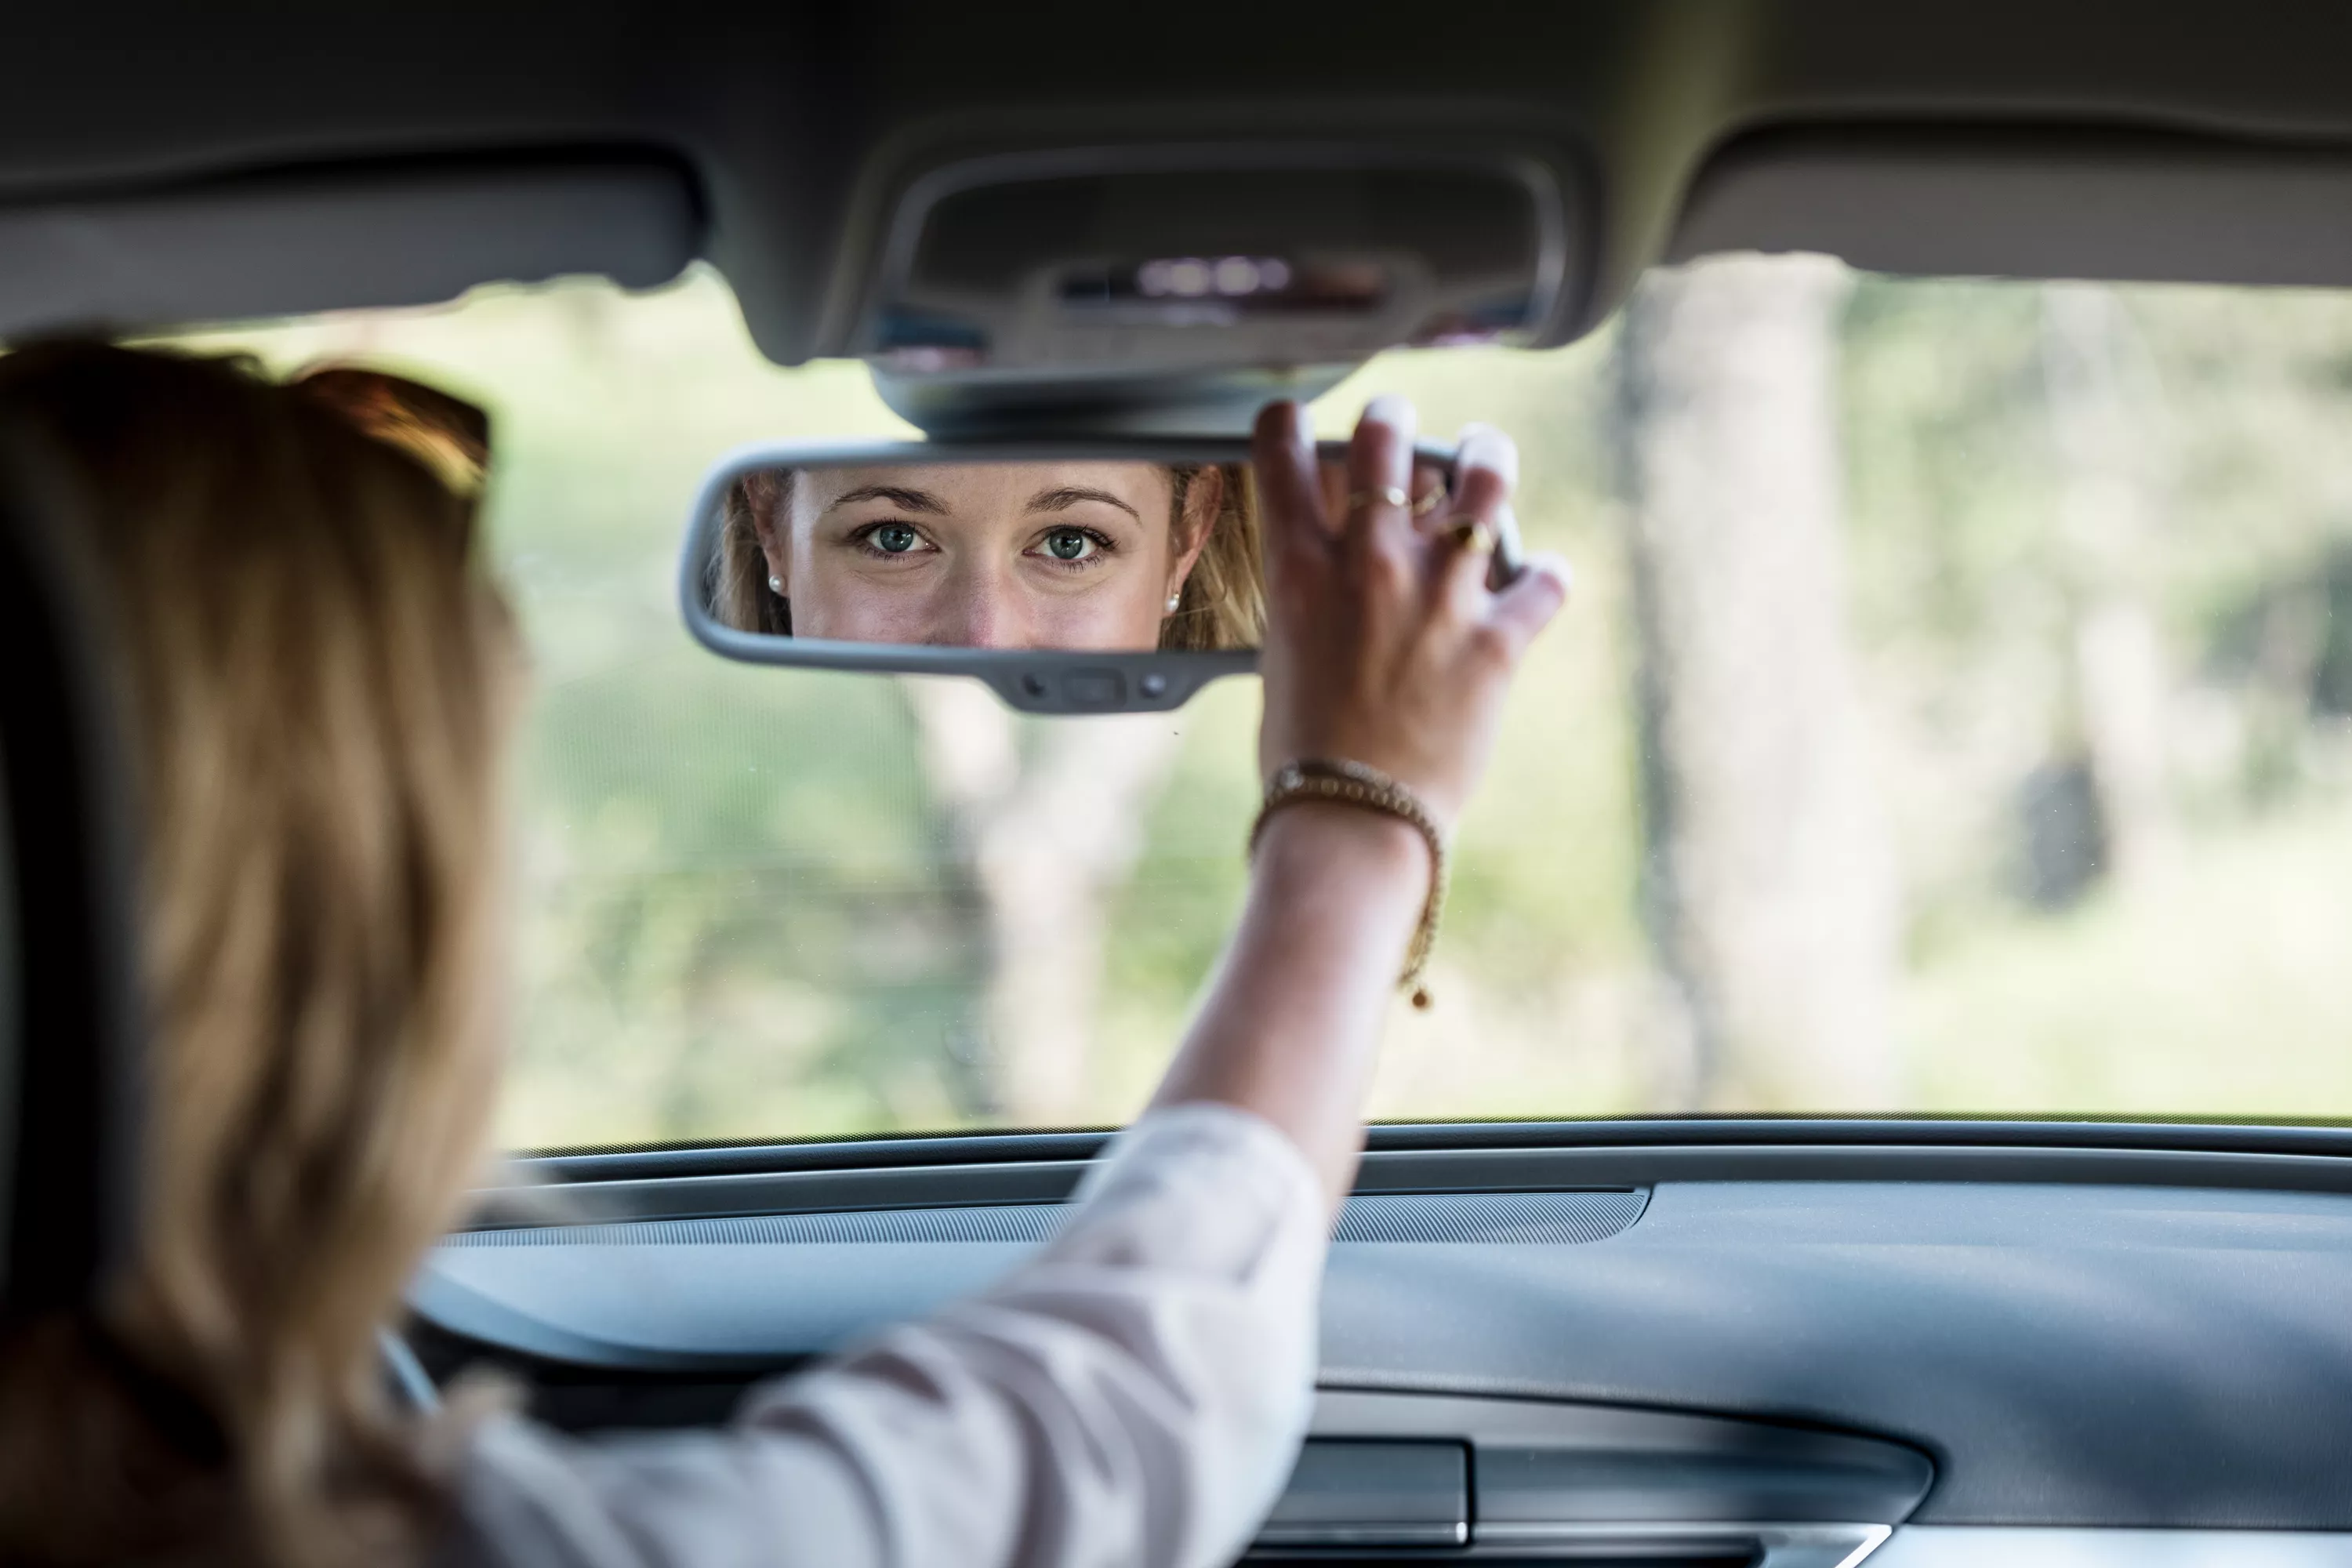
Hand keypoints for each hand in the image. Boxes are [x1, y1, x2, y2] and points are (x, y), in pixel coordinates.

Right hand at [1252, 396, 1570, 831]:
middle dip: (1393, 419)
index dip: (1287, 422)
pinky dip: (1547, 576)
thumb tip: (1329, 572)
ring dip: (1485, 458)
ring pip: (1483, 481)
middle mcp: (1372, 562)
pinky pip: (1545, 580)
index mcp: (1301, 568)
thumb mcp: (1285, 653)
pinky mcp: (1498, 639)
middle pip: (1387, 439)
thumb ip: (1309, 597)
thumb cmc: (1303, 752)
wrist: (1351, 816)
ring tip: (1483, 456)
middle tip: (1398, 424)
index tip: (1293, 417)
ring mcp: (1441, 595)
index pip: (1281, 452)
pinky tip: (1542, 578)